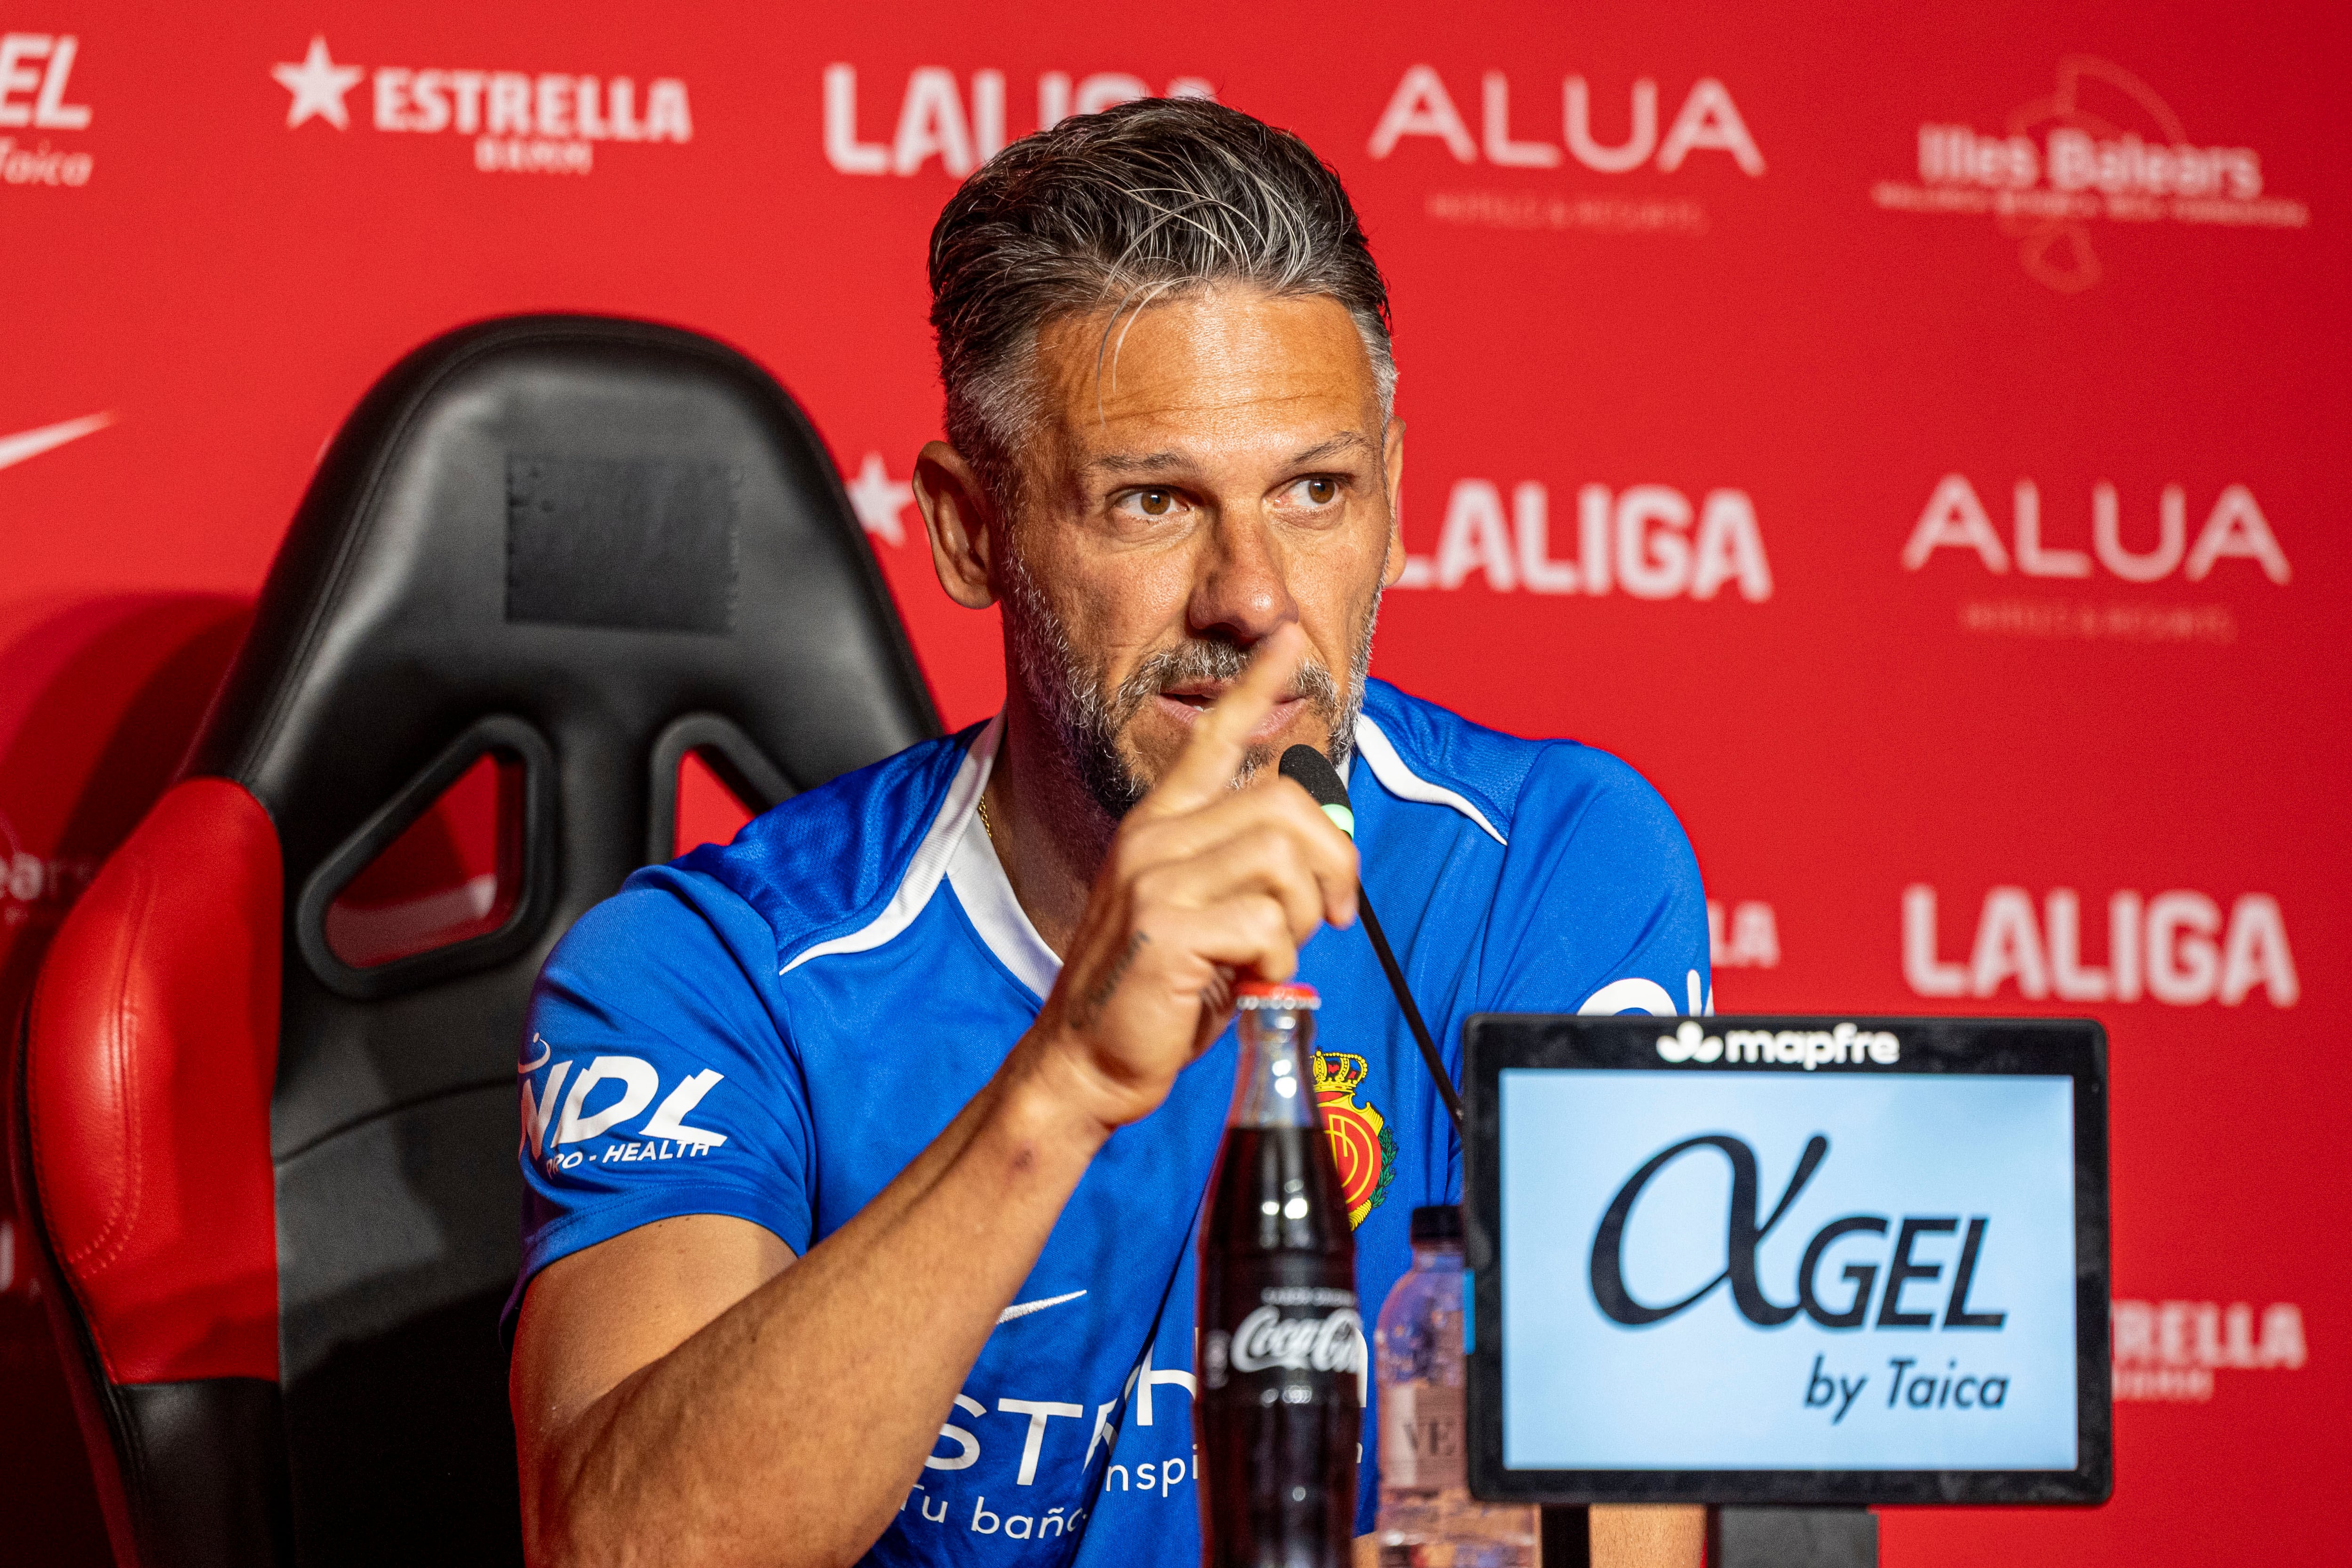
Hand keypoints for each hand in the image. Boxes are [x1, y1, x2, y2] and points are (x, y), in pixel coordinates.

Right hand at [1027, 624, 1359, 1131]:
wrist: (1084, 1061)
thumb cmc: (1152, 995)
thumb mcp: (1198, 914)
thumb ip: (1244, 873)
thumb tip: (1320, 860)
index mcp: (1160, 825)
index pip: (1213, 737)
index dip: (1256, 684)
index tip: (1290, 637)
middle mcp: (1155, 839)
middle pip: (1285, 804)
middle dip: (1332, 860)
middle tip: (1333, 912)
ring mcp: (1157, 879)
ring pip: (1282, 858)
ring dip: (1301, 915)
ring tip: (1274, 951)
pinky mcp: (1168, 927)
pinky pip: (1265, 920)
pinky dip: (1276, 958)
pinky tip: (1248, 981)